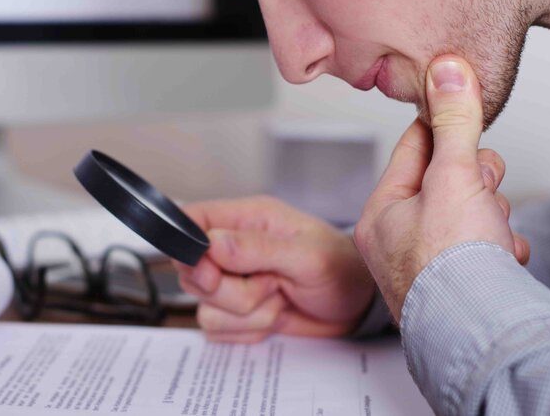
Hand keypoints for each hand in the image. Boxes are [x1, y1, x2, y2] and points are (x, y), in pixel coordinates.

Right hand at [174, 195, 375, 342]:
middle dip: (229, 291)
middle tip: (269, 285)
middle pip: (193, 273)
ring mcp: (235, 281)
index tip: (211, 271)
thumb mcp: (307, 256)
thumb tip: (212, 243)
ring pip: (205, 306)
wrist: (359, 306)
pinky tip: (275, 316)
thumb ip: (258, 249)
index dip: (189, 248)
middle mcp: (235, 248)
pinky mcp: (238, 312)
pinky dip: (248, 331)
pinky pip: (219, 329)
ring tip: (279, 298)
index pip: (193, 220)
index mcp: (249, 219)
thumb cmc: (342, 268)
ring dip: (246, 314)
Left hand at [353, 55, 529, 322]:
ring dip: (492, 216)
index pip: (413, 147)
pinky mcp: (457, 291)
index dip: (445, 128)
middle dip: (476, 181)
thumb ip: (454, 122)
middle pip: (445, 182)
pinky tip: (504, 257)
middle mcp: (395, 244)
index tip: (465, 112)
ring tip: (493, 233)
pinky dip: (499, 249)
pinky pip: (483, 252)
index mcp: (381, 214)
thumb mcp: (455, 176)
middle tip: (484, 189)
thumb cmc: (455, 267)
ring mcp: (425, 270)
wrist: (483, 338)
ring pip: (469, 216)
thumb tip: (447, 69)